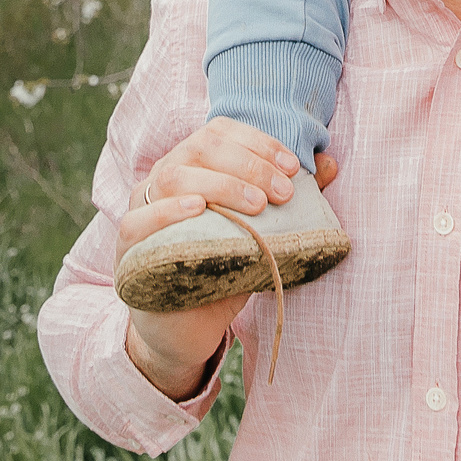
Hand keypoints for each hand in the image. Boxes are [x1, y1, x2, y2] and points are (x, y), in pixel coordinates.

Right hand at [118, 116, 338, 399]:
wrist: (188, 327)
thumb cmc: (224, 268)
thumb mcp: (262, 231)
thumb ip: (292, 198)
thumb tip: (331, 163)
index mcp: (195, 165)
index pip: (221, 133)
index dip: (258, 143)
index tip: (294, 167)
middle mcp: (166, 178)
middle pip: (200, 148)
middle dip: (248, 164)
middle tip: (283, 193)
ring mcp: (142, 209)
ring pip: (173, 176)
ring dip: (220, 184)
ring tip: (256, 205)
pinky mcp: (129, 246)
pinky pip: (138, 220)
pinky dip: (167, 211)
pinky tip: (197, 209)